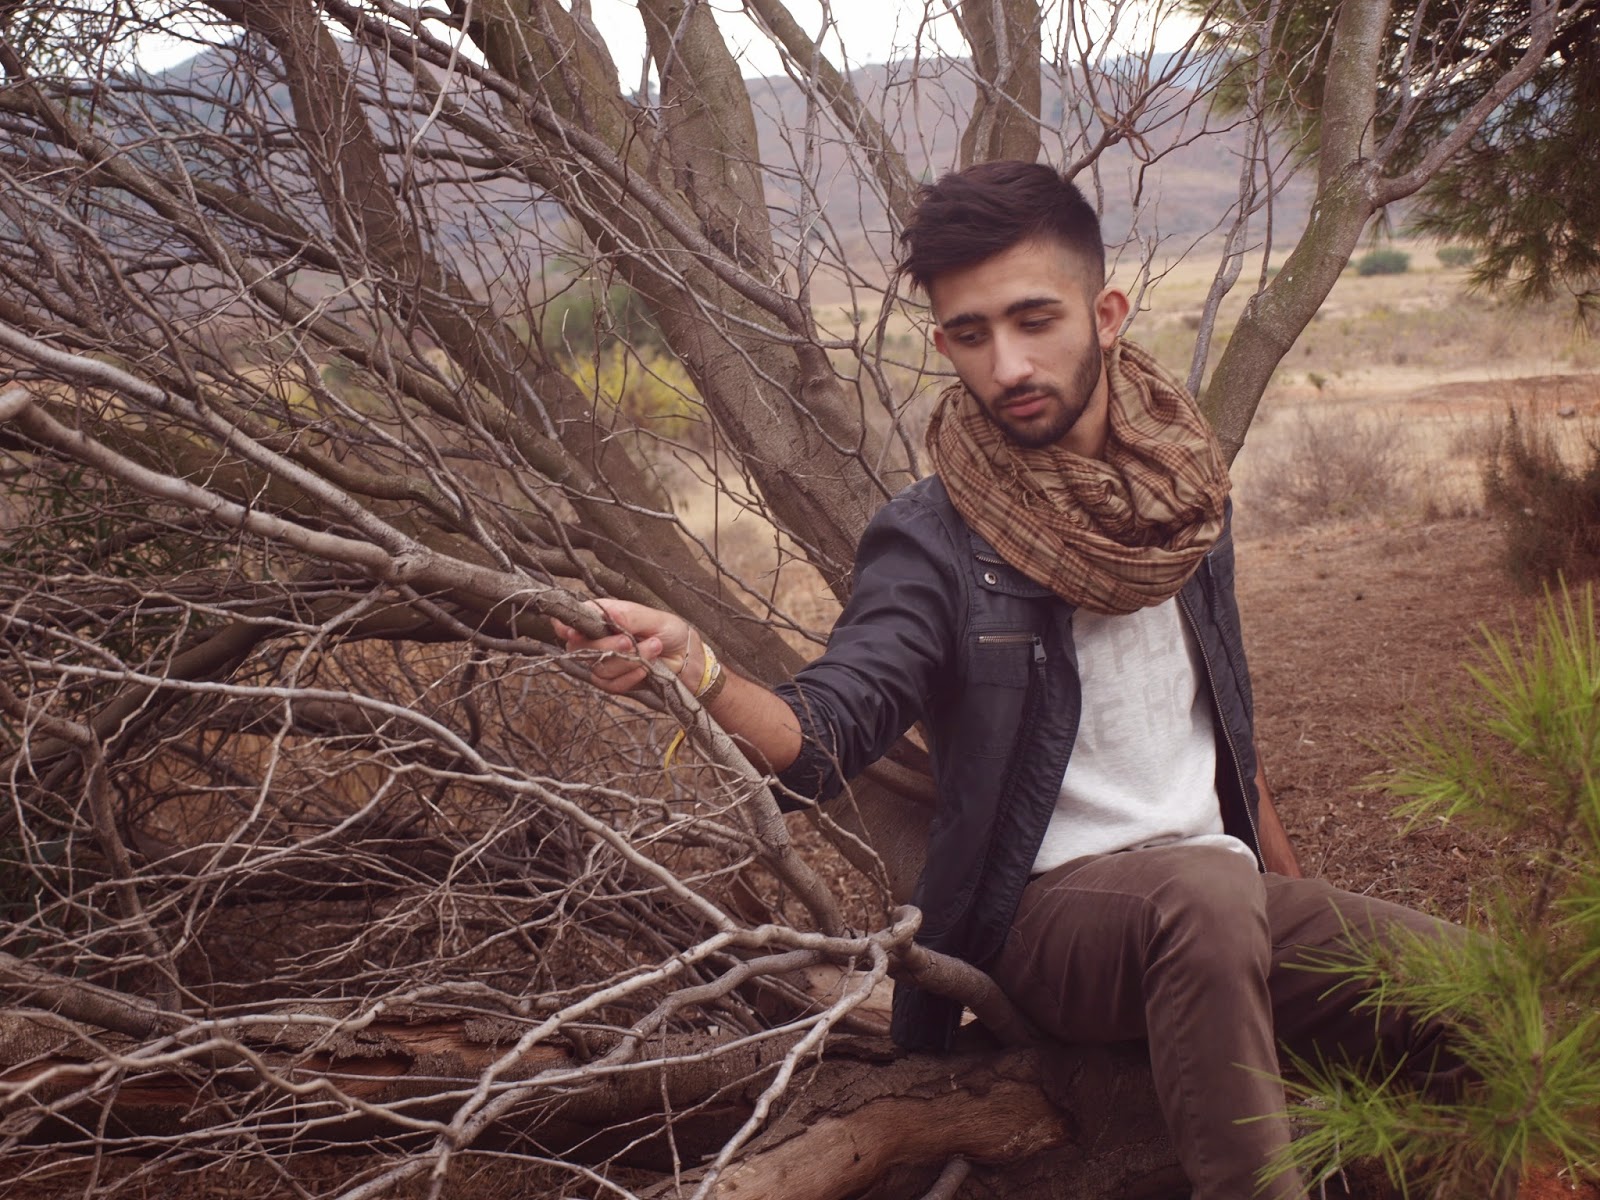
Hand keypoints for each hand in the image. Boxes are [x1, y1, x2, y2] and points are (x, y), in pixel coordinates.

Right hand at [550, 598, 695, 694]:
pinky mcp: (613, 682)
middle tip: (630, 641)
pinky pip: (612, 684)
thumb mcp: (653, 617)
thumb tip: (606, 614)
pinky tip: (647, 668)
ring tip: (653, 648)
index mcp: (602, 617)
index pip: (572, 621)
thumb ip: (628, 616)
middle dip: (605, 646)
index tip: (572, 632)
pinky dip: (631, 676)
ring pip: (598, 667)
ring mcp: (603, 662)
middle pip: (579, 648)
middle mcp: (597, 639)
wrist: (686, 658)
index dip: (565, 627)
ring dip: (627, 660)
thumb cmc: (670, 631)